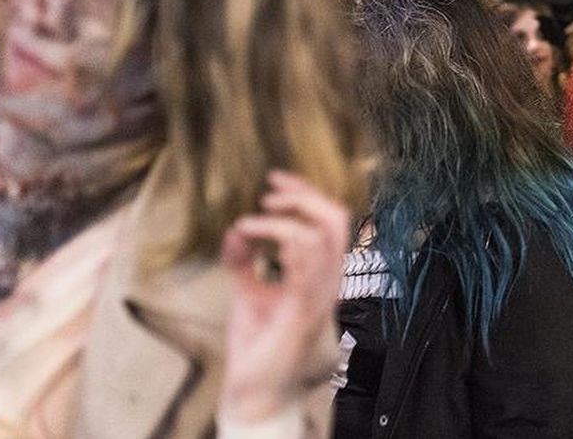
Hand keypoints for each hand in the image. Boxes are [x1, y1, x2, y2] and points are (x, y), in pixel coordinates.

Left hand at [219, 170, 350, 424]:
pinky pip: (304, 264)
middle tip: (269, 192)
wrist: (256, 393)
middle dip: (304, 196)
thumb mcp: (248, 293)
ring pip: (322, 235)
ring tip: (250, 221)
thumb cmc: (258, 347)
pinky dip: (276, 239)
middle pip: (337, 219)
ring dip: (283, 218)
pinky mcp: (302, 311)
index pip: (332, 222)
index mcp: (321, 276)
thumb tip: (235, 229)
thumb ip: (244, 261)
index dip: (307, 194)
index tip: (274, 179)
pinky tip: (250, 237)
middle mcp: (328, 281)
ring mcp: (319, 296)